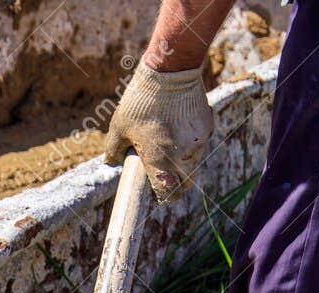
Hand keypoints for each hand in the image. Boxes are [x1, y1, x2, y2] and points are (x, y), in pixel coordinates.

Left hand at [103, 62, 213, 201]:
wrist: (170, 71)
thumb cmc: (141, 102)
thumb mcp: (119, 126)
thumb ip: (114, 150)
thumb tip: (112, 162)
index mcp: (160, 162)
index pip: (167, 193)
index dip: (162, 196)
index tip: (156, 192)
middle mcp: (183, 157)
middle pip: (185, 184)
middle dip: (175, 184)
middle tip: (163, 175)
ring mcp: (198, 143)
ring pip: (193, 164)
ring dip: (183, 163)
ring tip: (168, 146)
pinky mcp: (207, 127)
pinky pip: (199, 143)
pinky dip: (190, 142)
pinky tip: (178, 127)